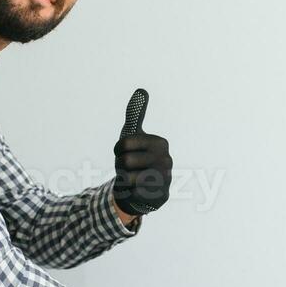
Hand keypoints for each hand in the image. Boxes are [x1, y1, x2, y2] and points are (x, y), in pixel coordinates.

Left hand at [112, 88, 171, 216]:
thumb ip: (136, 113)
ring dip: (124, 180)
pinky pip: (132, 192)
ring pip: (127, 178)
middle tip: (129, 168)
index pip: (123, 143)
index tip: (124, 152)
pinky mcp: (160, 196)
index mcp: (160, 143)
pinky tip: (137, 190)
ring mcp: (165, 179)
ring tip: (132, 179)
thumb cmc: (136, 158)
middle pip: (125, 161)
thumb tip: (141, 90)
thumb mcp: (133, 135)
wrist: (141, 187)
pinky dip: (129, 192)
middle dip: (120, 166)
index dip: (117, 150)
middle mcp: (167, 160)